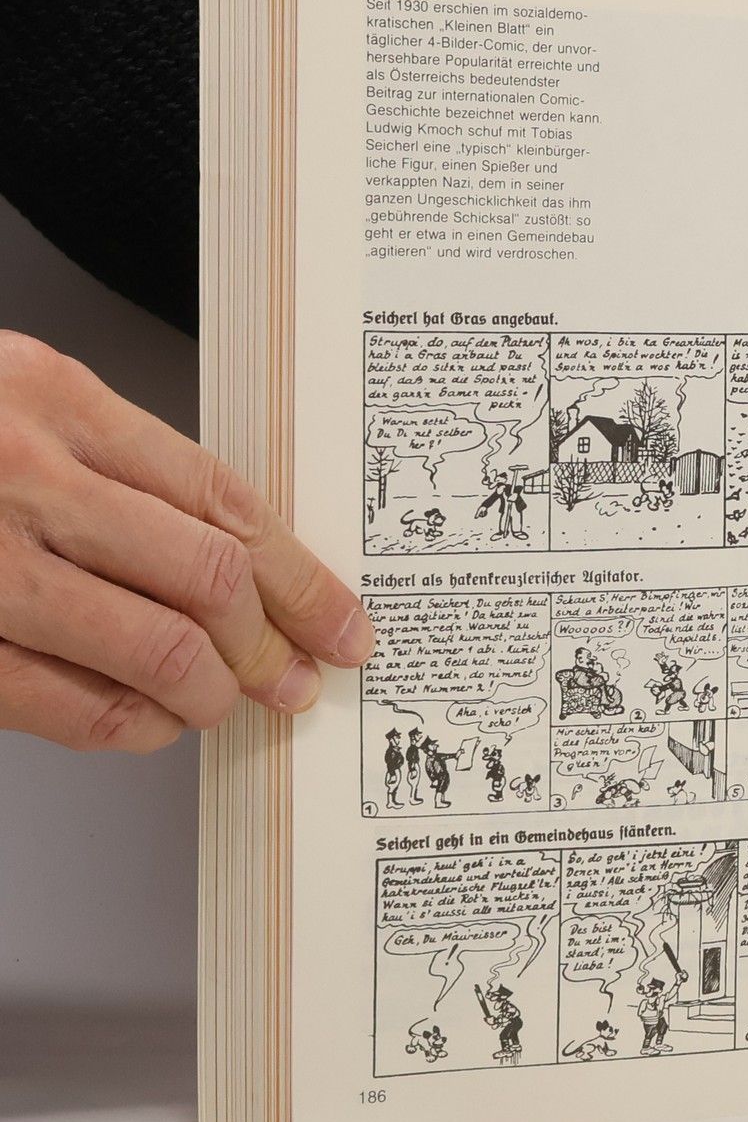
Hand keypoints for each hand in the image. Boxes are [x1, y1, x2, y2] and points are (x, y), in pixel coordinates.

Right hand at [0, 332, 373, 752]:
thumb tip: (233, 552)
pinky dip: (132, 725)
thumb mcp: (13, 396)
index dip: (301, 576)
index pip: (224, 501)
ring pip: (156, 648)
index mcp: (51, 399)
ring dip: (214, 692)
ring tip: (230, 702)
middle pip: (208, 577)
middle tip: (301, 674)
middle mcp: (21, 475)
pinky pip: (68, 703)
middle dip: (273, 643)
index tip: (340, 620)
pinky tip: (152, 721)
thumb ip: (111, 460)